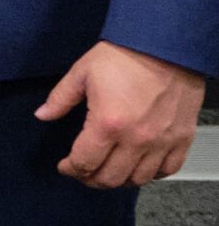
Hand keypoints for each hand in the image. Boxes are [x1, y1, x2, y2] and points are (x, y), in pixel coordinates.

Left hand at [37, 40, 205, 187]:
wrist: (165, 45)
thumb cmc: (126, 56)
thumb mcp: (82, 72)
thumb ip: (60, 98)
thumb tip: (42, 115)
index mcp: (108, 123)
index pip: (84, 162)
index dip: (70, 169)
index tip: (65, 166)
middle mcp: (137, 138)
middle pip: (110, 178)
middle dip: (90, 179)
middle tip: (83, 171)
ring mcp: (162, 141)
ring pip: (138, 179)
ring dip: (119, 179)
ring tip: (108, 170)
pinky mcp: (182, 138)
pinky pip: (168, 169)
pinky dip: (152, 174)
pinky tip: (139, 166)